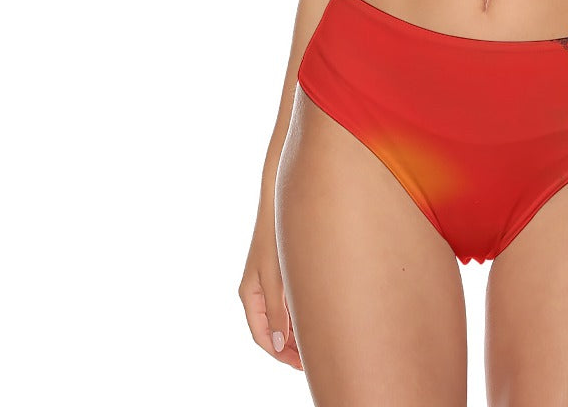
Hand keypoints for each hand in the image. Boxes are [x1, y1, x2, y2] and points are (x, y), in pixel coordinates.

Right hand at [238, 204, 302, 369]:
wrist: (281, 203)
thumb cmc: (275, 237)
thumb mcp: (276, 278)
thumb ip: (278, 312)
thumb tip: (279, 344)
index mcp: (249, 295)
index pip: (262, 336)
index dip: (281, 354)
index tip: (301, 365)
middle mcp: (257, 292)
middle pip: (272, 330)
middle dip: (290, 347)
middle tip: (313, 360)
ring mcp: (268, 282)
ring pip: (281, 317)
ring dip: (296, 332)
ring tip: (317, 344)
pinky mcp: (280, 273)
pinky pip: (287, 303)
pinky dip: (298, 315)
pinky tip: (316, 320)